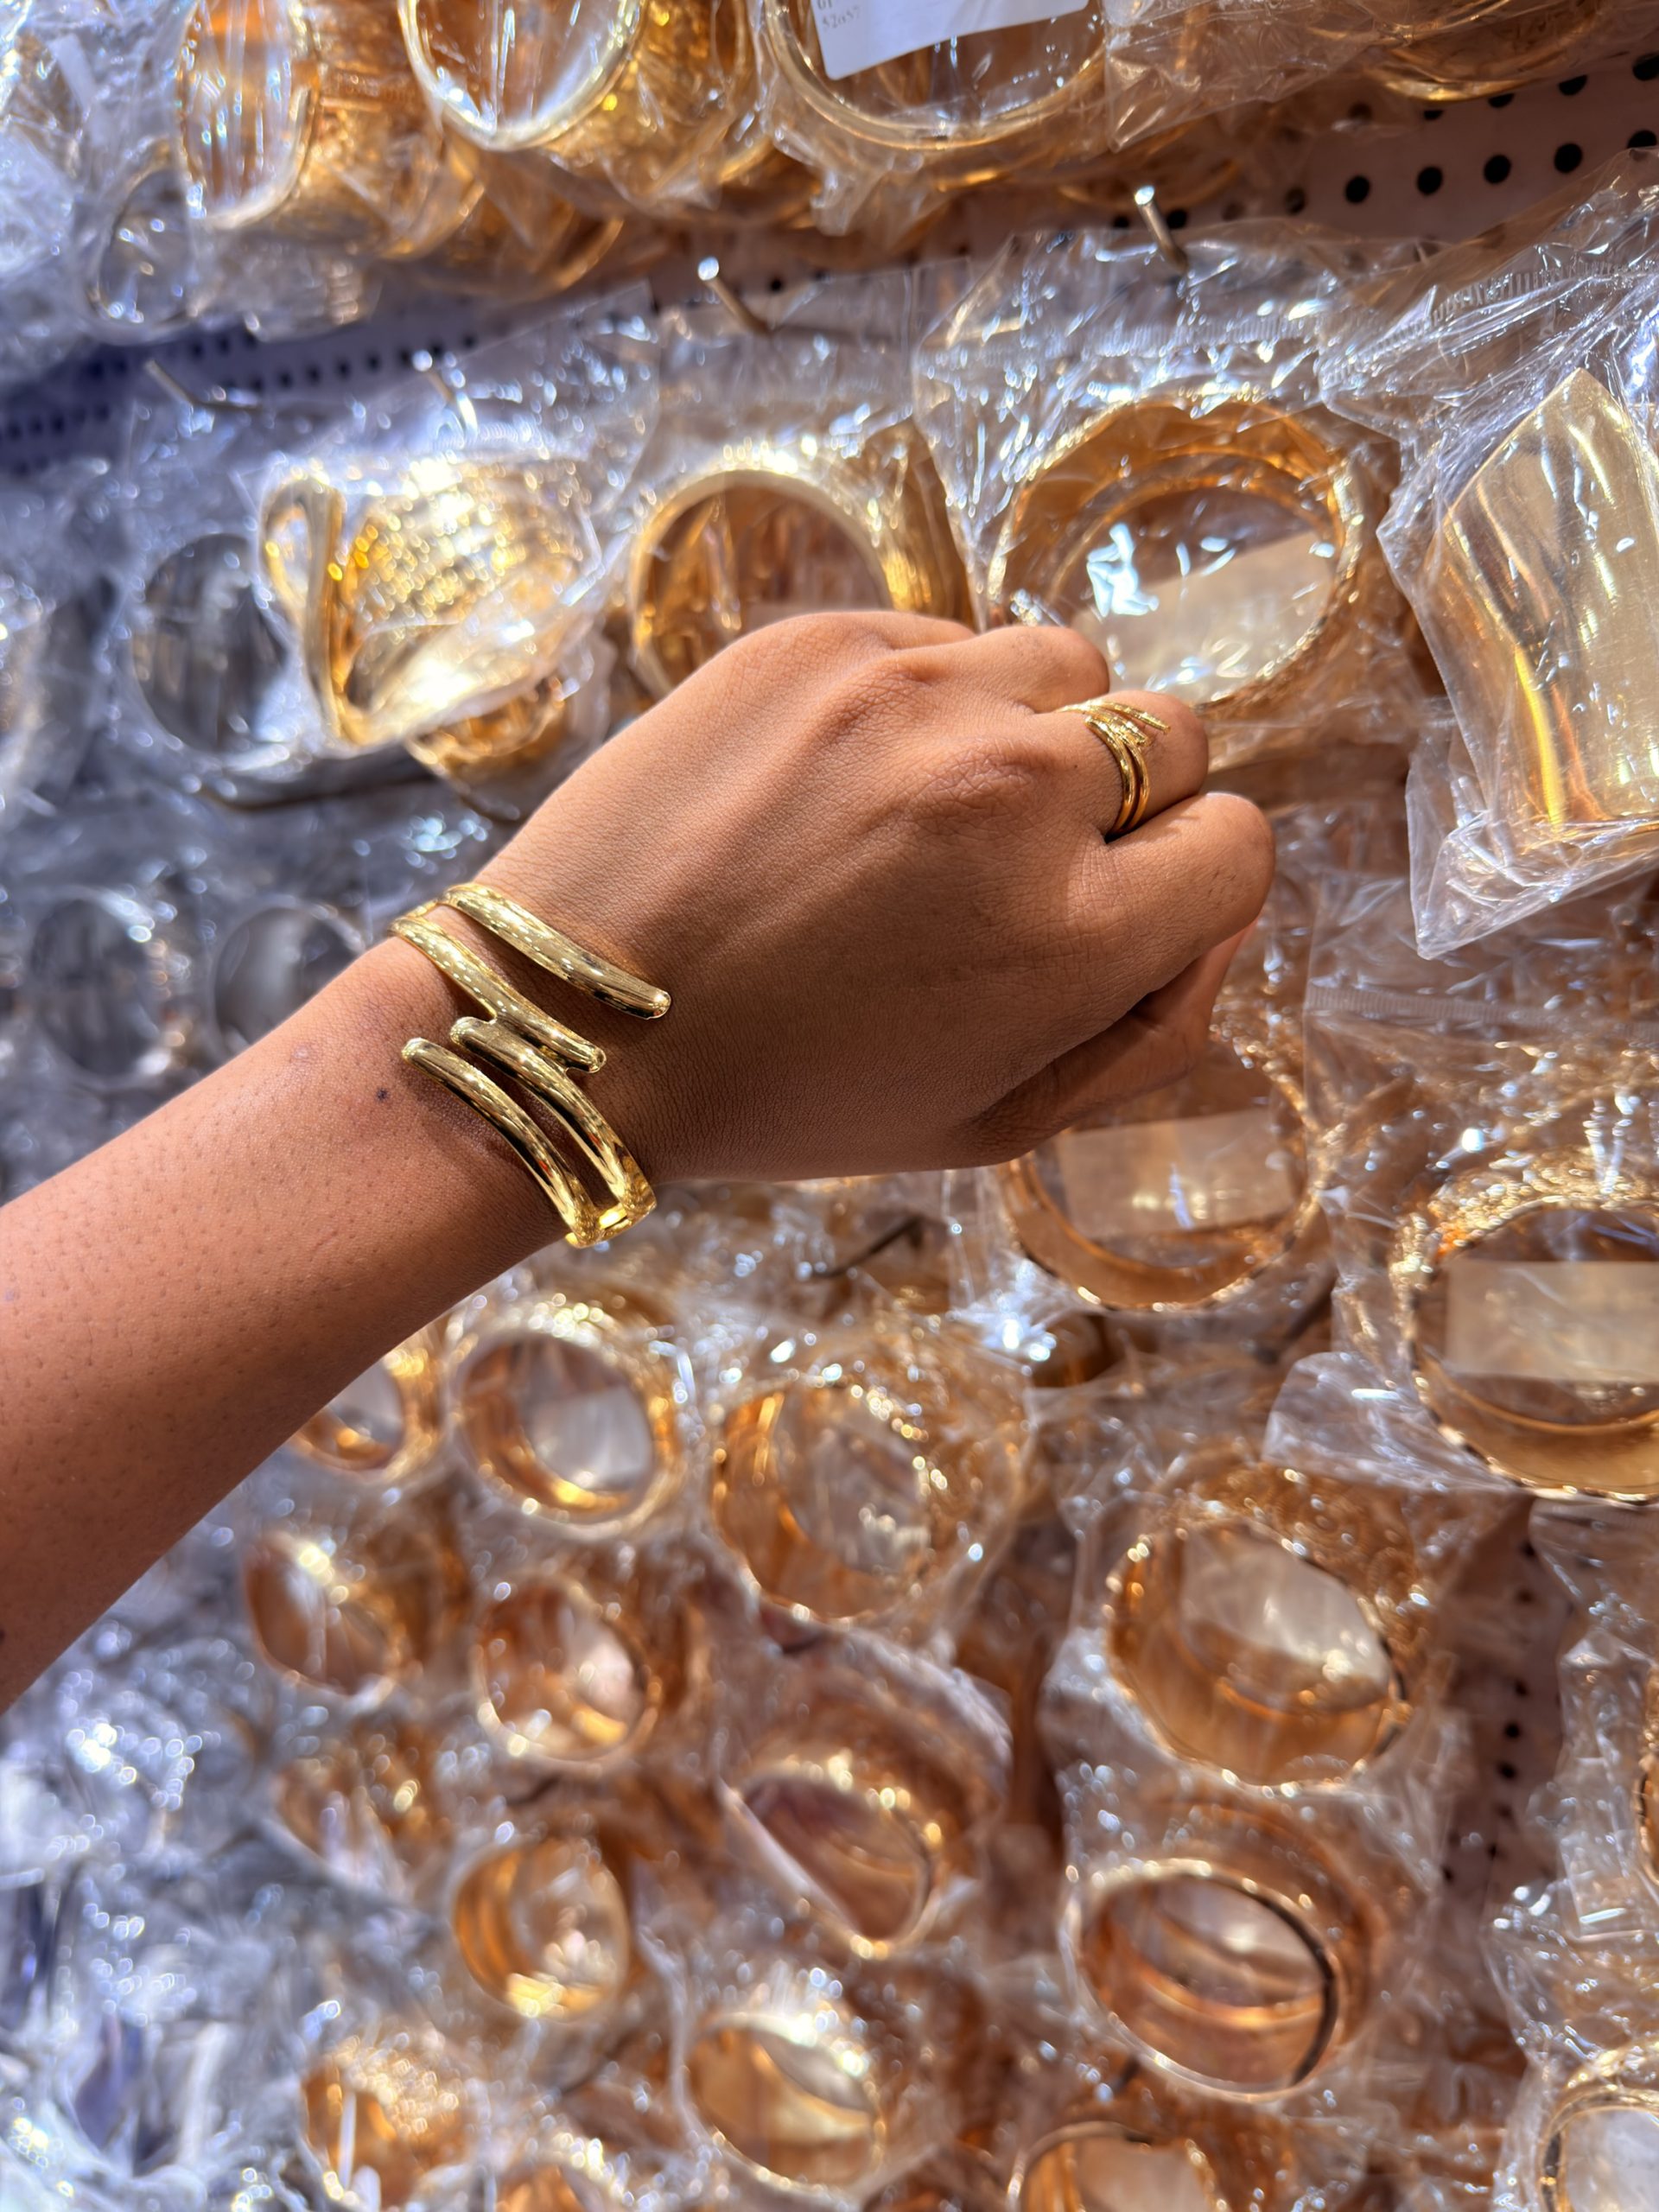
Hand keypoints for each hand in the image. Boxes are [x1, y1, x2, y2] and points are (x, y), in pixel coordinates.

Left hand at [428, 612, 1273, 1184]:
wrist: (573, 1020)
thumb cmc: (789, 1092)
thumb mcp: (993, 1123)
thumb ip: (1148, 1032)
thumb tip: (1219, 917)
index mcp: (1071, 936)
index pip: (1239, 845)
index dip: (1184, 887)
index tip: (1108, 911)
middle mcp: (1016, 792)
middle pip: (1170, 736)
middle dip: (1120, 804)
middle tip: (1011, 867)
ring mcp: (914, 696)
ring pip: (1067, 663)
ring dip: (1032, 729)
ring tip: (931, 808)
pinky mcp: (822, 640)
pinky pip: (948, 637)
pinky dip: (929, 698)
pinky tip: (847, 775)